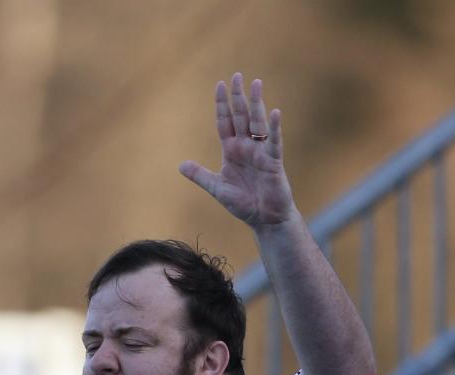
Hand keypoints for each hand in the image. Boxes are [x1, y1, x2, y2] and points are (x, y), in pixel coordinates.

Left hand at [180, 73, 293, 230]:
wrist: (264, 219)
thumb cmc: (243, 204)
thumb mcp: (217, 188)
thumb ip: (200, 175)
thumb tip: (180, 166)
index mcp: (231, 151)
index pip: (225, 123)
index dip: (222, 105)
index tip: (220, 85)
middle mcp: (246, 147)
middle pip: (241, 117)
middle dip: (238, 97)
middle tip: (237, 76)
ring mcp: (260, 152)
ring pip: (257, 123)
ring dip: (256, 104)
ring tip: (256, 84)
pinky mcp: (273, 162)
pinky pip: (274, 142)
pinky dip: (274, 129)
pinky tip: (274, 113)